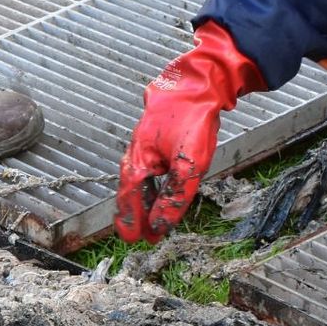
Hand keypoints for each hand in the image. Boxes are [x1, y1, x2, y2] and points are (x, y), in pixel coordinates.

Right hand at [115, 21, 264, 242]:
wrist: (197, 83)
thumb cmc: (191, 121)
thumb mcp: (188, 165)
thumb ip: (175, 197)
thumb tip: (160, 225)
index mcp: (137, 164)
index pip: (129, 202)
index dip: (132, 223)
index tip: (134, 241)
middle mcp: (134, 156)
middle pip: (129, 193)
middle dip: (135, 216)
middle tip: (140, 236)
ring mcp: (143, 146)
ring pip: (138, 181)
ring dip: (143, 202)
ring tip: (151, 218)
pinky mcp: (154, 139)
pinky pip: (148, 169)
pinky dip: (151, 185)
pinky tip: (160, 188)